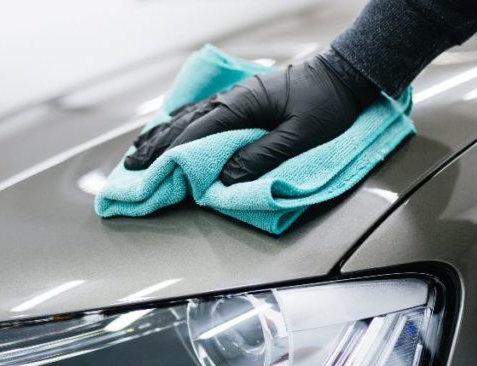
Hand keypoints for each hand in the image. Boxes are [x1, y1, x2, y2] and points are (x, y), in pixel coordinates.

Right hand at [124, 49, 380, 184]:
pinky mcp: (243, 101)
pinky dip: (181, 127)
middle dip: (157, 148)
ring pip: (190, 119)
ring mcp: (236, 98)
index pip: (198, 133)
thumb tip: (225, 178)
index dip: (172, 155)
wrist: (345, 75)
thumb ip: (262, 157)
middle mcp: (232, 99)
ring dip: (163, 138)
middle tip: (131, 169)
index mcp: (242, 105)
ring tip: (140, 154)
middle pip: (185, 125)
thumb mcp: (300, 137)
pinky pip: (203, 114)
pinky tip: (170, 131)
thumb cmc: (328, 105)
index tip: (149, 173)